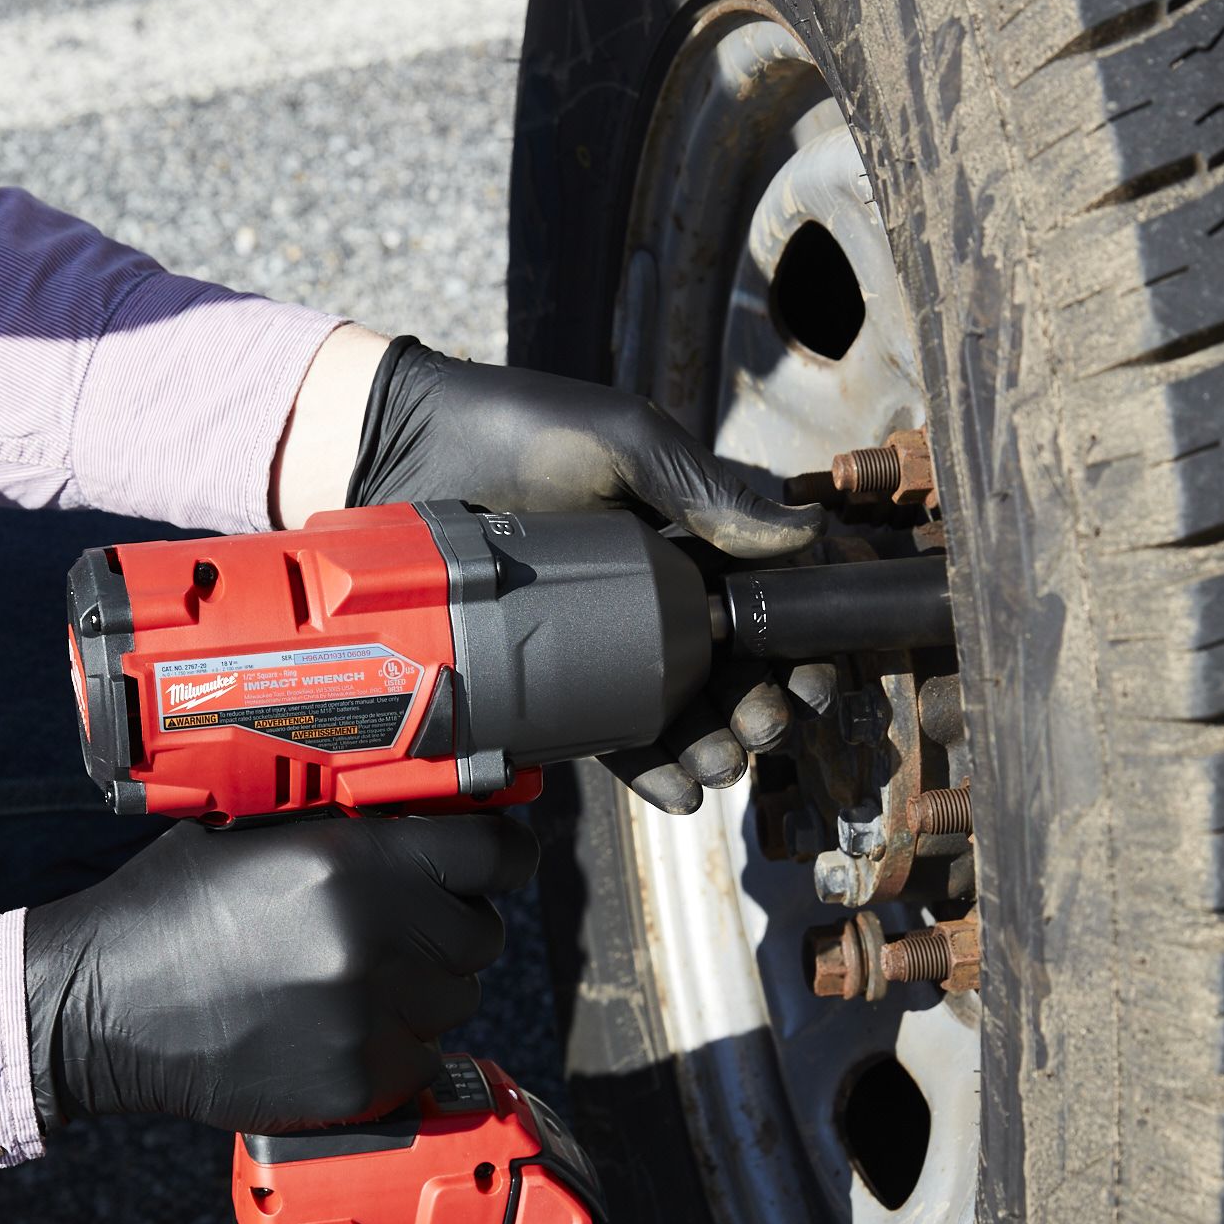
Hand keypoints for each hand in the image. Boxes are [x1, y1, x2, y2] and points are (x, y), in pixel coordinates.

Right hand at [21, 814, 538, 1134]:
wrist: (101, 1008)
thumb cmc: (171, 909)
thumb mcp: (257, 834)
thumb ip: (353, 828)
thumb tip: (440, 813)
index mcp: (356, 859)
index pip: (495, 852)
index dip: (501, 853)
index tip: (496, 859)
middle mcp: (376, 936)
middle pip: (481, 932)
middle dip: (447, 926)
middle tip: (394, 928)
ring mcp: (370, 1016)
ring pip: (456, 999)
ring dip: (420, 989)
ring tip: (346, 980)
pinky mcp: (357, 1082)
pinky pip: (421, 1060)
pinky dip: (391, 1048)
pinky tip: (330, 1028)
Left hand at [352, 337, 824, 813]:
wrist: (409, 459)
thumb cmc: (523, 430)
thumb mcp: (625, 442)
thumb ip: (705, 488)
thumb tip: (804, 533)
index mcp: (693, 536)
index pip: (769, 598)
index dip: (803, 645)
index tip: (814, 677)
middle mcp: (661, 593)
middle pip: (736, 669)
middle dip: (763, 707)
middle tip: (763, 724)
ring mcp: (610, 638)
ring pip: (683, 709)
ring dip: (715, 746)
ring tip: (719, 765)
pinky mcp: (559, 675)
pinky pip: (615, 729)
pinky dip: (653, 769)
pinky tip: (678, 792)